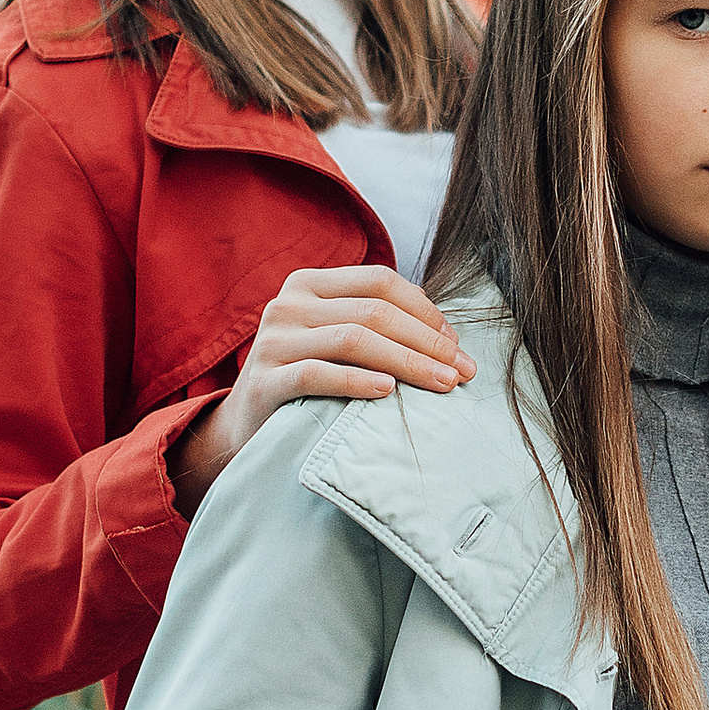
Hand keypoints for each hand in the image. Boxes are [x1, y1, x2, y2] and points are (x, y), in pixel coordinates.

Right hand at [171, 267, 472, 512]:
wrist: (245, 427)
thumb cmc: (307, 381)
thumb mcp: (336, 341)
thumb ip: (376, 326)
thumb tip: (447, 335)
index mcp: (309, 284)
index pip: (380, 282)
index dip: (425, 310)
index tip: (457, 344)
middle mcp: (288, 304)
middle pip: (373, 312)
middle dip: (426, 341)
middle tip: (463, 371)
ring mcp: (272, 341)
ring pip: (352, 339)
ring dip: (407, 361)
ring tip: (442, 383)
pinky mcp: (263, 381)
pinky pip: (317, 374)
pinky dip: (357, 381)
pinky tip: (389, 392)